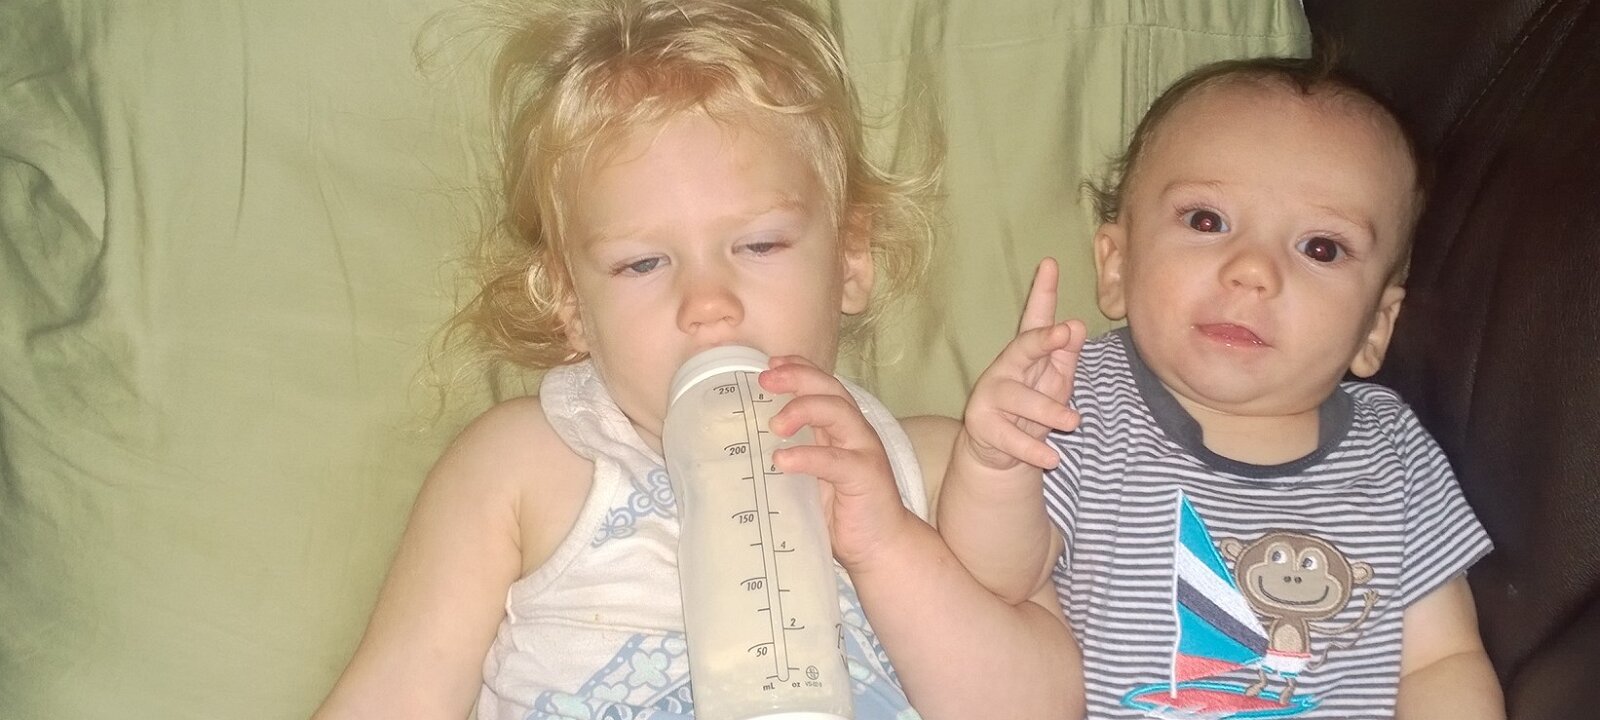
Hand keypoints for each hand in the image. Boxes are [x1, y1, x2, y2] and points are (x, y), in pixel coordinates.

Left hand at [760, 356, 914, 570]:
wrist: (881, 548)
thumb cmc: (843, 512)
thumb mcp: (812, 478)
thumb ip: (792, 457)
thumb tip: (744, 450)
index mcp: (841, 429)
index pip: (822, 385)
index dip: (798, 368)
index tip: (769, 365)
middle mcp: (855, 432)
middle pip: (829, 389)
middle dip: (797, 377)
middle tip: (764, 380)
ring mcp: (864, 452)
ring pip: (838, 413)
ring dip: (803, 410)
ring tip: (774, 425)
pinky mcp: (866, 478)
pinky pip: (836, 460)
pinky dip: (808, 456)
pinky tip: (783, 460)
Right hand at [960, 258, 1085, 470]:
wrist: (997, 452)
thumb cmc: (1032, 409)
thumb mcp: (1054, 380)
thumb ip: (1065, 356)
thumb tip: (1077, 325)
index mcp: (1025, 355)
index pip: (1035, 320)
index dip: (1043, 293)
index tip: (1051, 265)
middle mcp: (1004, 369)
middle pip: (1022, 348)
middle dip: (1042, 340)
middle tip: (1064, 333)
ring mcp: (990, 397)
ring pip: (1021, 400)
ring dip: (1049, 410)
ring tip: (1073, 422)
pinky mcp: (983, 427)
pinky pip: (1013, 439)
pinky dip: (1034, 449)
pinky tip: (1052, 458)